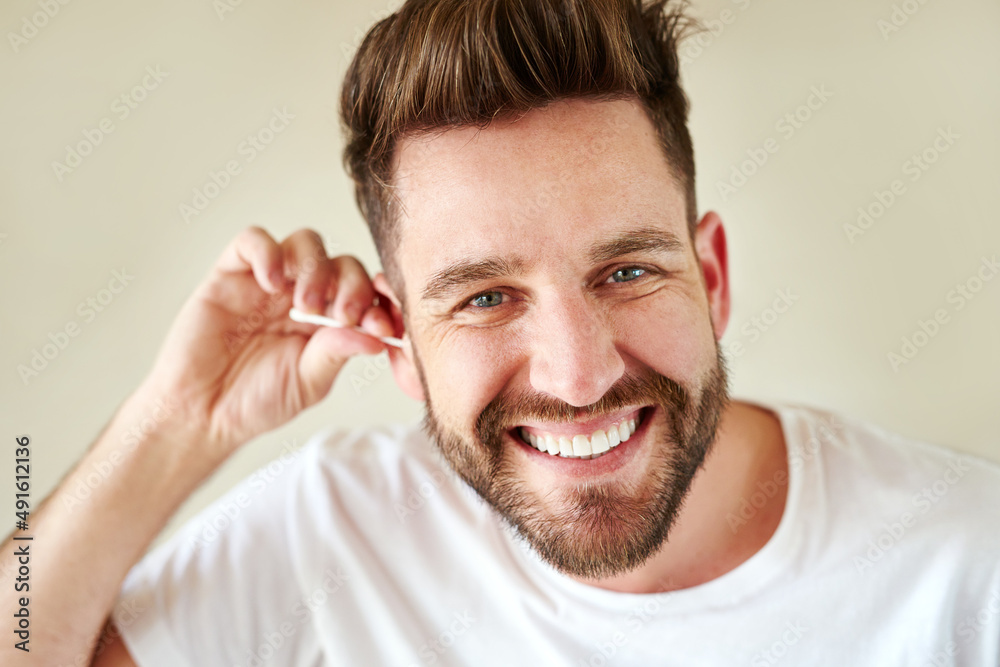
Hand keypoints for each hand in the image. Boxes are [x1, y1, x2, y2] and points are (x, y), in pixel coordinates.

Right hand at [134, 226, 394, 458]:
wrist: (202, 412)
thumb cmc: (255, 400)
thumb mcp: (308, 381)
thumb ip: (338, 353)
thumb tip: (378, 338)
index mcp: (327, 320)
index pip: (362, 292)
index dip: (376, 303)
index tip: (381, 327)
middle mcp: (301, 294)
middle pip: (341, 262)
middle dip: (351, 285)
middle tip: (343, 315)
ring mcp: (267, 281)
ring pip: (305, 243)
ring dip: (315, 268)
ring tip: (304, 304)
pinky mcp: (230, 274)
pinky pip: (253, 241)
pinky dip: (268, 253)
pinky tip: (271, 283)